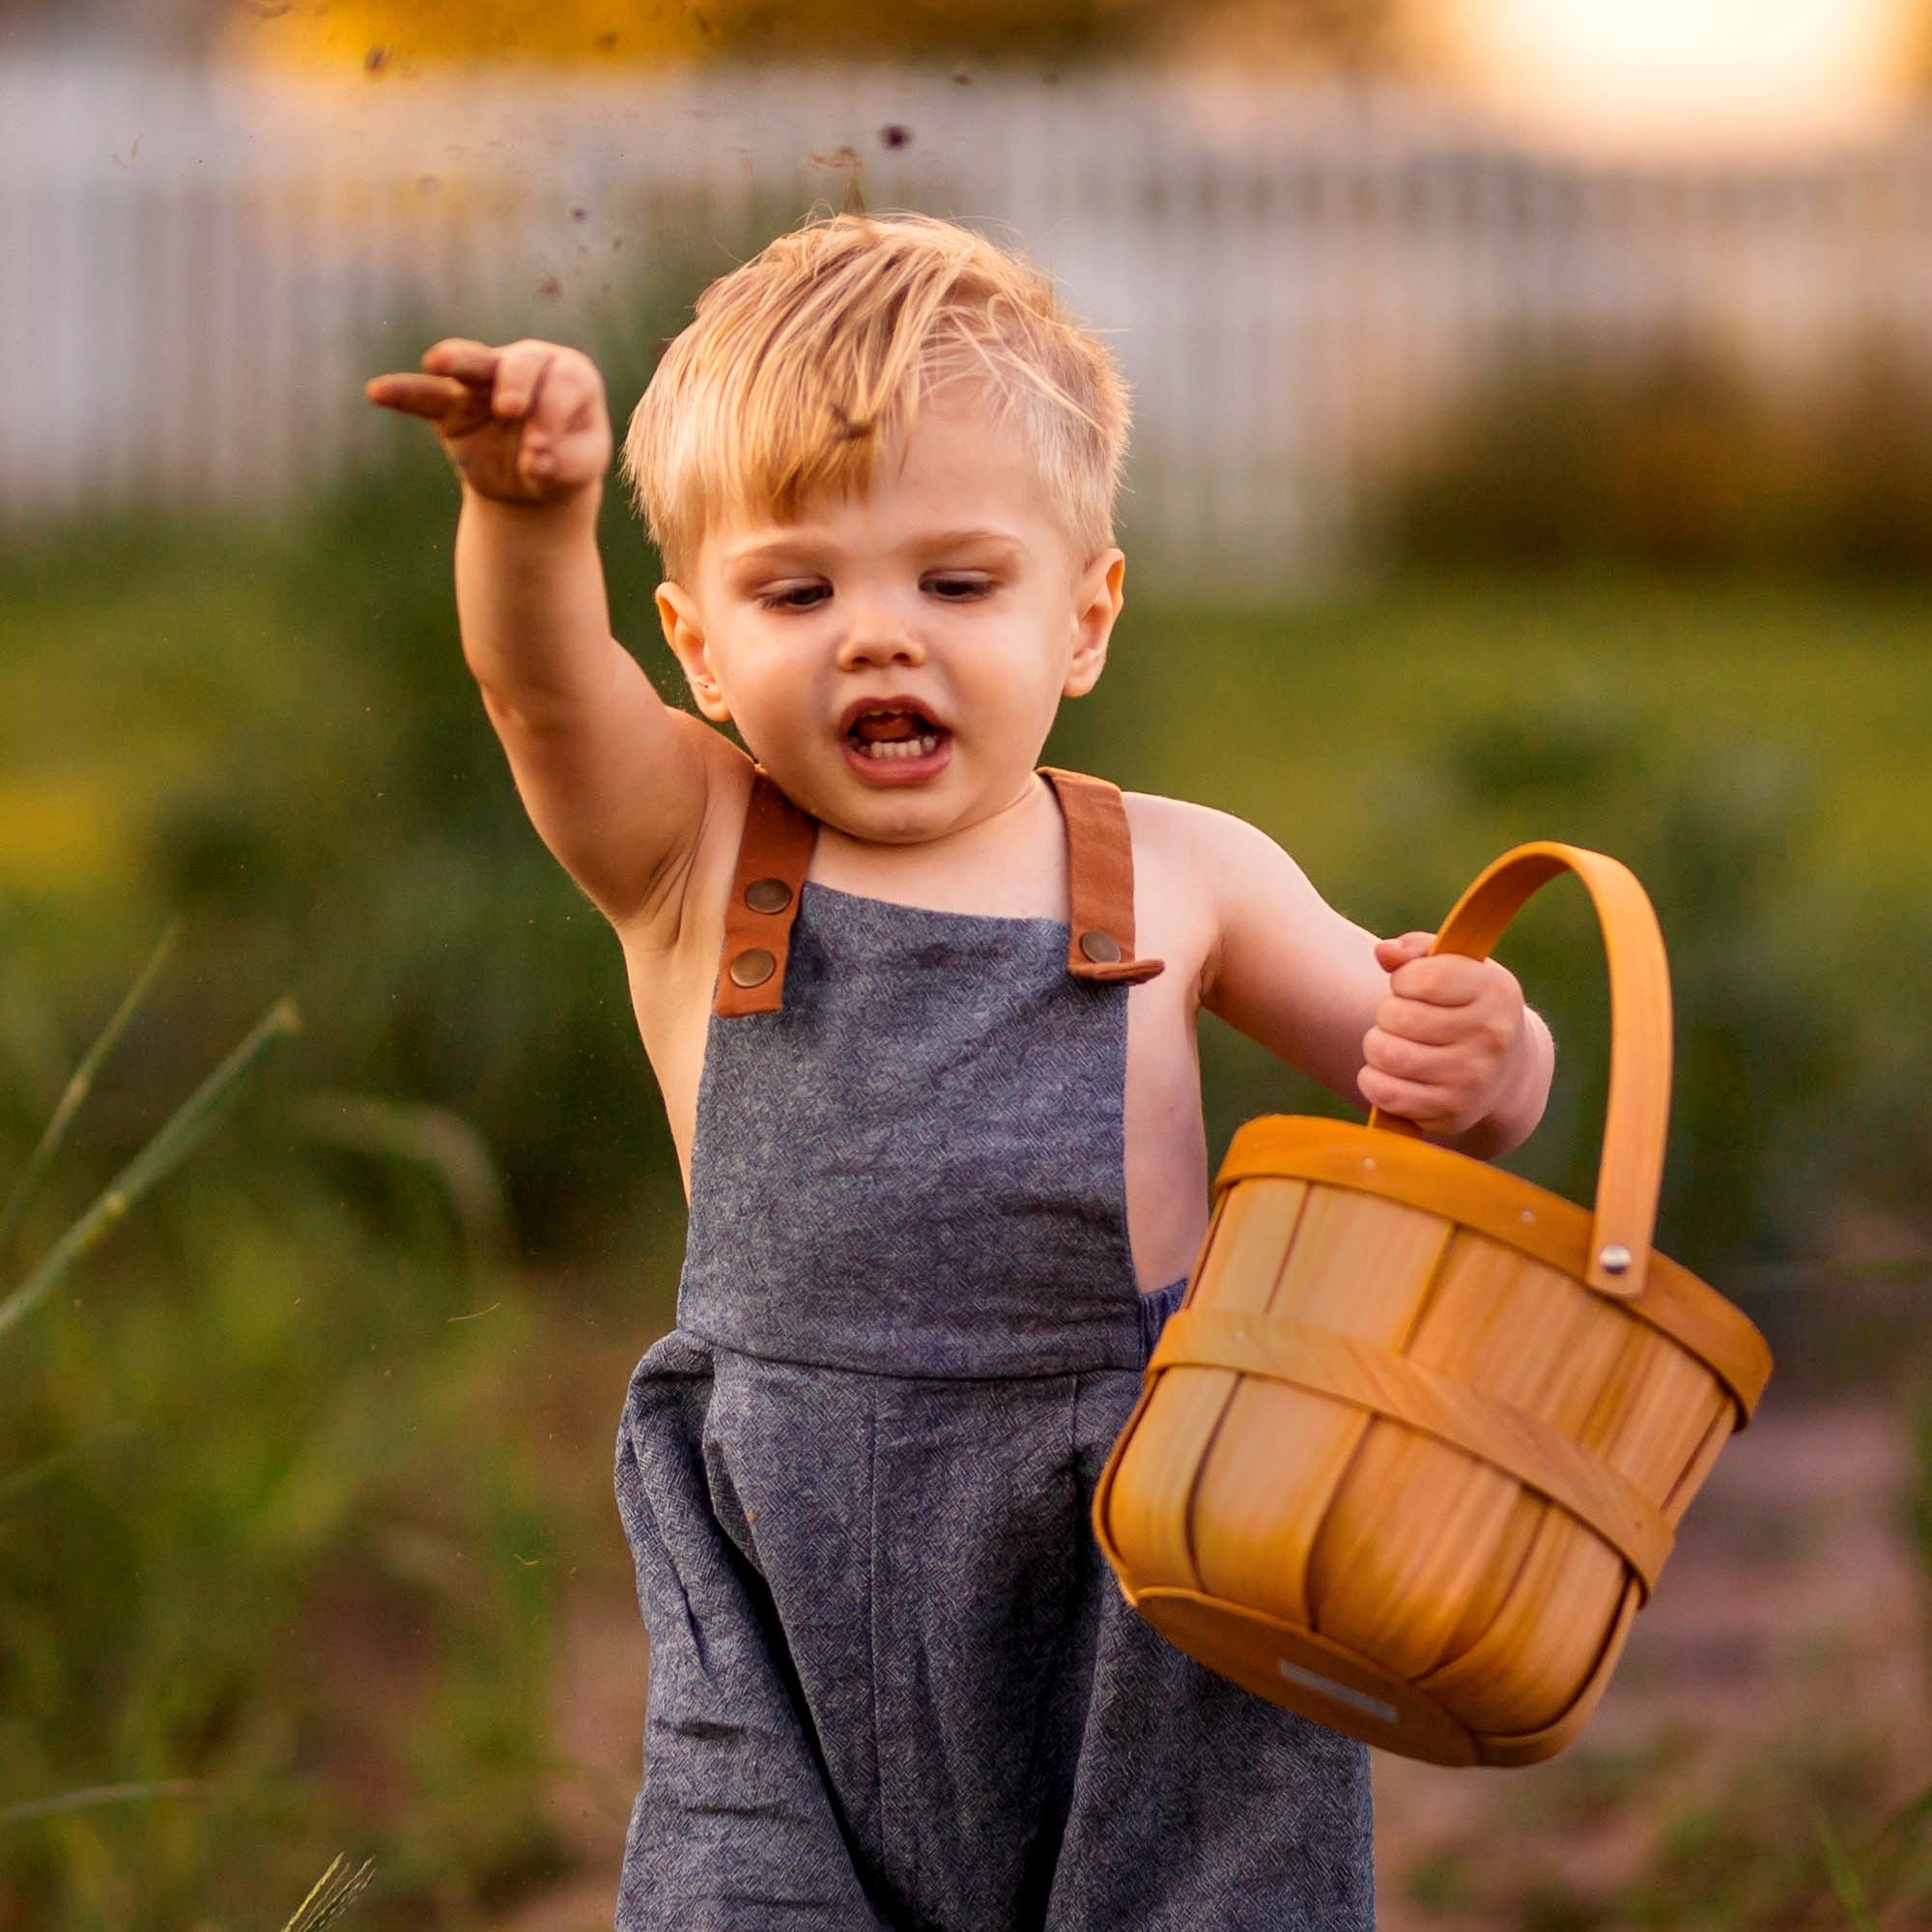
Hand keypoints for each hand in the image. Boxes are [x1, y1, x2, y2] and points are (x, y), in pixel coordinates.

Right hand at [364, 338, 611, 505]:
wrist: (533, 481)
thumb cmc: (565, 462)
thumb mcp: (580, 468)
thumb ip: (565, 464)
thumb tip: (535, 463)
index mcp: (570, 376)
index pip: (565, 384)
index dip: (552, 416)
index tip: (541, 455)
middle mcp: (528, 366)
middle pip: (521, 362)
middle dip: (515, 384)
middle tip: (509, 410)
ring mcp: (485, 381)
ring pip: (471, 363)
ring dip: (456, 360)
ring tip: (437, 363)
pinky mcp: (451, 403)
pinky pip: (425, 395)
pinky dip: (402, 393)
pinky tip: (377, 392)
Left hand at [1358, 933, 1528, 1138]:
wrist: (1507, 1072)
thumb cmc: (1466, 1007)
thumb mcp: (1456, 968)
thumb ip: (1417, 950)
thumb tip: (1384, 951)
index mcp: (1496, 991)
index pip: (1422, 977)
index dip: (1403, 979)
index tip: (1411, 986)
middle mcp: (1491, 1037)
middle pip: (1397, 1016)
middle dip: (1387, 1014)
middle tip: (1401, 1019)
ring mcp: (1472, 1079)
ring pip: (1386, 1054)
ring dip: (1377, 1046)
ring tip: (1394, 1043)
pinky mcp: (1451, 1112)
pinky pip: (1384, 1094)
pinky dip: (1373, 1080)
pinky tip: (1389, 1072)